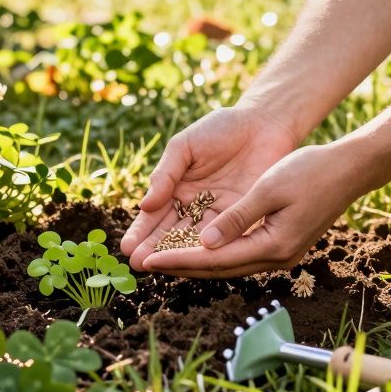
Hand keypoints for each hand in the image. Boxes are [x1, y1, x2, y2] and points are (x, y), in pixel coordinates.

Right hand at [119, 105, 298, 269]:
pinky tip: (195, 262)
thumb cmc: (221, 128)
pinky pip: (224, 237)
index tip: (126, 247)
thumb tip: (144, 204)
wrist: (264, 123)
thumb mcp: (186, 146)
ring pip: (194, 240)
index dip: (141, 231)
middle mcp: (195, 206)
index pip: (154, 215)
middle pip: (171, 233)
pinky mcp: (243, 218)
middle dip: (154, 249)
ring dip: (177, 255)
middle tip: (137, 265)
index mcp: (177, 188)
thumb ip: (166, 174)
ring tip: (159, 268)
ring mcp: (219, 214)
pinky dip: (210, 250)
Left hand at [141, 140, 372, 277]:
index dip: (177, 260)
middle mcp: (276, 257)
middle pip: (219, 269)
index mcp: (272, 246)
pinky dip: (216, 253)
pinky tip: (197, 247)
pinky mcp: (283, 245)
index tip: (148, 261)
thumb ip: (237, 218)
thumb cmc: (310, 172)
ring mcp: (281, 254)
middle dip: (181, 267)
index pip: (214, 259)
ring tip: (164, 259)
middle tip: (146, 265)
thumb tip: (205, 242)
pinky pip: (241, 255)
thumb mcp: (269, 188)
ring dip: (196, 263)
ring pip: (229, 265)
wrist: (348, 170)